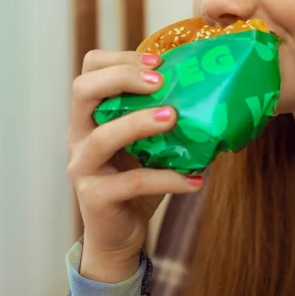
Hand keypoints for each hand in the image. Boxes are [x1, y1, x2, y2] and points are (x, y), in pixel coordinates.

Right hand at [67, 49, 203, 282]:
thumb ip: (165, 118)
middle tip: (161, 81)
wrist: (119, 236)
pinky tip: (196, 180)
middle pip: (82, 91)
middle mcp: (79, 136)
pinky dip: (168, 179)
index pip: (89, 70)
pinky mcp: (96, 197)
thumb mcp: (149, 145)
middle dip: (122, 77)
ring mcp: (83, 167)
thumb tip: (215, 93)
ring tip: (173, 117)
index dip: (120, 59)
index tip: (159, 61)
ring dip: (139, 122)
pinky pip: (133, 181)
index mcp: (90, 116)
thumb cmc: (136, 183)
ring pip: (102, 137)